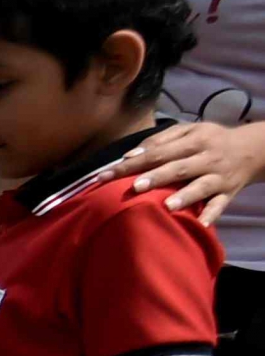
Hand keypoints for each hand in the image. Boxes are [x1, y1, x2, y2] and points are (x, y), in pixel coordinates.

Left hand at [107, 119, 264, 227]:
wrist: (252, 149)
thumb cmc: (209, 140)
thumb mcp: (189, 131)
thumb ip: (160, 140)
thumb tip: (130, 155)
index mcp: (194, 140)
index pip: (158, 152)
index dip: (132, 163)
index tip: (105, 175)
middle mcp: (207, 158)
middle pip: (178, 168)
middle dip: (156, 177)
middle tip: (135, 187)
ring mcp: (218, 177)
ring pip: (201, 186)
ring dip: (185, 196)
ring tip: (167, 206)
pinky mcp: (228, 193)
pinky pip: (220, 205)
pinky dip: (211, 214)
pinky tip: (201, 224)